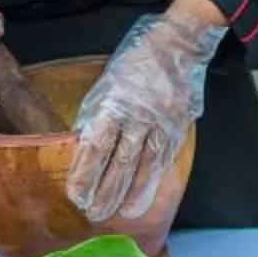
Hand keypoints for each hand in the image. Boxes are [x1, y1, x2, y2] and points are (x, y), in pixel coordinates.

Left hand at [67, 12, 225, 219]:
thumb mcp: (105, 82)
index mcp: (114, 101)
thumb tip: (84, 147)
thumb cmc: (135, 61)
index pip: (96, 145)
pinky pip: (166, 155)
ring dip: (134, 191)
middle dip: (107, 190)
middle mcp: (138, 114)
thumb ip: (96, 115)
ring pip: (147, 162)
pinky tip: (147, 193)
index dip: (86, 173)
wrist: (178, 42)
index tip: (76, 195)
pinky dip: (156, 177)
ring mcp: (163, 120)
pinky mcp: (180, 122)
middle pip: (121, 160)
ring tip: (124, 214)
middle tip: (95, 214)